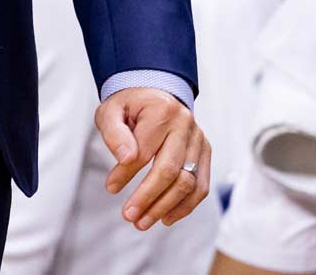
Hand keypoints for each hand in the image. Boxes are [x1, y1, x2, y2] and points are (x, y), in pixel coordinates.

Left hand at [95, 87, 210, 230]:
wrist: (155, 94)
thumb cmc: (130, 106)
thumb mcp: (111, 111)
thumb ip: (114, 133)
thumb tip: (126, 159)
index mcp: (161, 110)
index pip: (144, 151)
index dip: (126, 174)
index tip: (111, 188)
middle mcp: (185, 125)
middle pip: (170, 170)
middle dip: (148, 198)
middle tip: (129, 216)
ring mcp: (198, 140)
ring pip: (188, 182)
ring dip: (165, 207)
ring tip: (143, 221)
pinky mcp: (205, 153)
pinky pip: (201, 186)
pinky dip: (185, 206)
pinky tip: (166, 218)